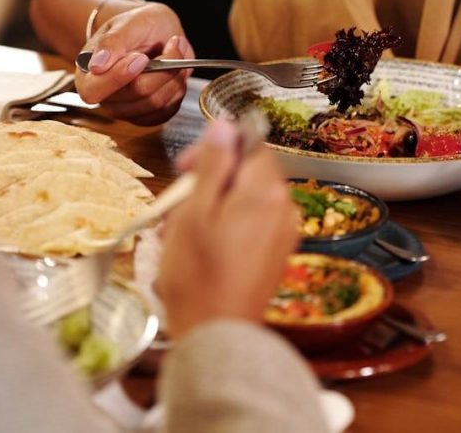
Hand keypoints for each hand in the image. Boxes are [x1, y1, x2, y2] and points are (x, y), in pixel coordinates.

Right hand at [75, 2, 194, 125]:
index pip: (93, 91)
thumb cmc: (136, 26)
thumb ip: (111, 42)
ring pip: (157, 102)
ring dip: (174, 75)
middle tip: (171, 44)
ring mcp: (127, 110)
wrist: (155, 32)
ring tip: (174, 53)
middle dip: (161, 68)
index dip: (119, 77)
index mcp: (87, 76)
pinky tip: (175, 71)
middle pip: (136, 94)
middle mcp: (105, 99)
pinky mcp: (148, 116)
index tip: (141, 57)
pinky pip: (168, 109)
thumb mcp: (125, 23)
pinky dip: (178, 87)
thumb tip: (96, 66)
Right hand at [157, 120, 299, 336]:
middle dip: (210, 180)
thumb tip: (225, 126)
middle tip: (176, 204)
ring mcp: (284, 232)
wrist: (217, 334)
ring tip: (179, 230)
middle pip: (248, 171)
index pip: (249, 143)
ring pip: (246, 198)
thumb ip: (213, 165)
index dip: (215, 149)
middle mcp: (285, 207)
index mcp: (266, 191)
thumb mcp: (194, 211)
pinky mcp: (277, 253)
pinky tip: (199, 244)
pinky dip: (226, 224)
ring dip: (213, 204)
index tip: (184, 167)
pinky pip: (252, 222)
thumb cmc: (197, 275)